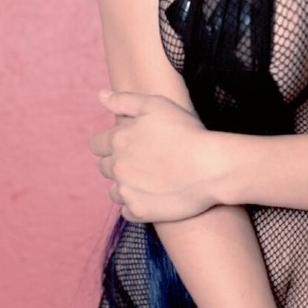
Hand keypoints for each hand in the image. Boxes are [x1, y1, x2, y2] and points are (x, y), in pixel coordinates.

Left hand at [90, 89, 218, 222]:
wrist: (210, 167)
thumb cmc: (186, 132)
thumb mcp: (156, 105)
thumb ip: (124, 100)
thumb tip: (100, 95)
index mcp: (118, 140)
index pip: (96, 145)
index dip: (109, 144)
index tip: (127, 145)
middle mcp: (117, 167)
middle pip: (105, 168)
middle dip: (119, 164)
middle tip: (144, 162)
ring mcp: (127, 191)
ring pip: (114, 191)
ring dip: (126, 186)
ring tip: (151, 181)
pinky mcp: (139, 211)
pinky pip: (128, 211)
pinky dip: (137, 205)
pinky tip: (154, 197)